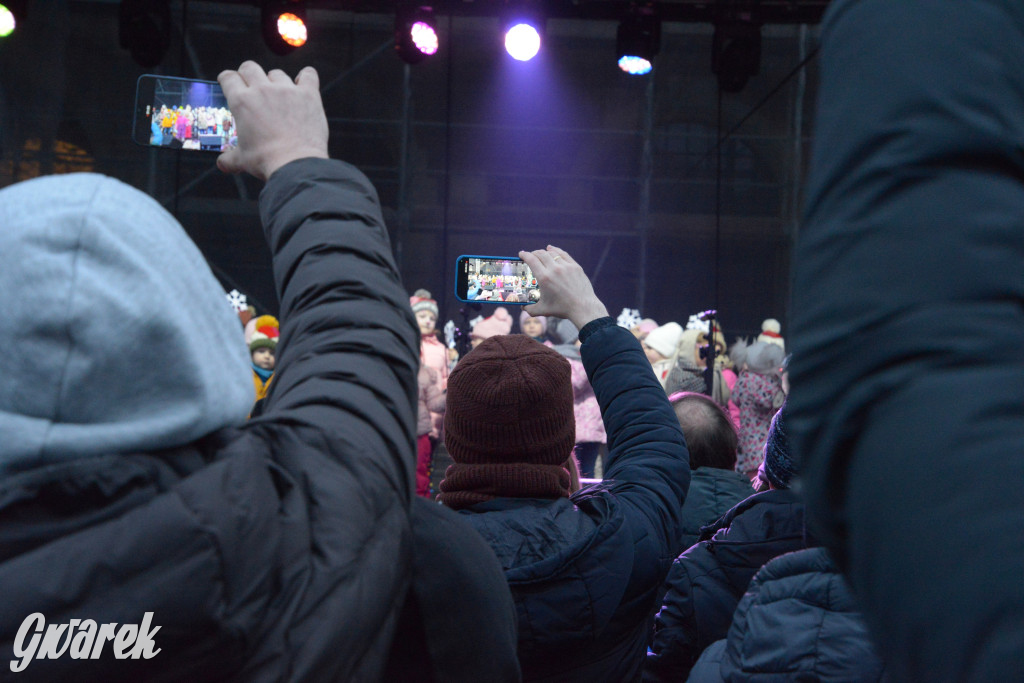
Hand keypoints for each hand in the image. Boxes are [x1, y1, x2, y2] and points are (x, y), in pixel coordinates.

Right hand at [217, 62, 328, 180]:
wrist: (295, 164)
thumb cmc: (266, 161)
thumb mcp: (242, 160)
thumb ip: (229, 159)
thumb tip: (222, 164)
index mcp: (242, 101)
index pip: (229, 77)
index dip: (227, 80)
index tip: (230, 83)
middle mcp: (262, 90)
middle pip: (250, 67)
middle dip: (248, 74)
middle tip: (252, 86)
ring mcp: (286, 90)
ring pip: (277, 74)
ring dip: (275, 81)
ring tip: (278, 95)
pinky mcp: (308, 95)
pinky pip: (308, 75)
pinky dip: (306, 77)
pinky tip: (303, 84)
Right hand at [520, 245, 608, 329]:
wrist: (583, 308)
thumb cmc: (562, 309)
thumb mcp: (542, 310)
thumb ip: (529, 309)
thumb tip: (522, 307)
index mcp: (544, 278)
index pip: (531, 260)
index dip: (524, 255)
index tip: (521, 254)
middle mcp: (554, 269)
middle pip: (541, 254)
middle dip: (533, 253)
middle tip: (530, 256)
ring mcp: (566, 266)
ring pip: (552, 253)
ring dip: (544, 252)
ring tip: (541, 254)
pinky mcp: (575, 266)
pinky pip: (563, 254)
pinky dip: (556, 250)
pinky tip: (552, 249)